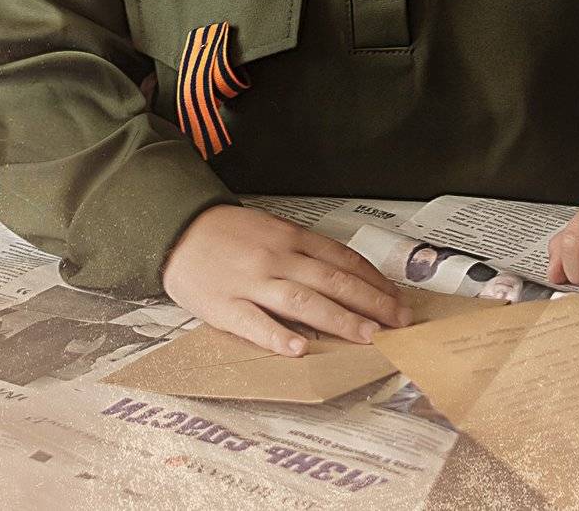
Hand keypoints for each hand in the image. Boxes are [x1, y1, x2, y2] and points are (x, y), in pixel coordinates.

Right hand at [161, 205, 412, 356]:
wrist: (179, 230)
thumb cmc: (230, 233)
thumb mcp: (273, 228)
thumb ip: (305, 249)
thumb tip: (346, 272)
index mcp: (291, 237)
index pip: (342, 258)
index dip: (373, 280)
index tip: (396, 298)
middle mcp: (277, 257)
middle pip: (332, 280)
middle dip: (371, 302)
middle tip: (399, 322)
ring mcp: (252, 282)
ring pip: (303, 301)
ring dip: (340, 320)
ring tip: (368, 336)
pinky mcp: (225, 306)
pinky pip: (254, 323)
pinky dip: (278, 336)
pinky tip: (300, 348)